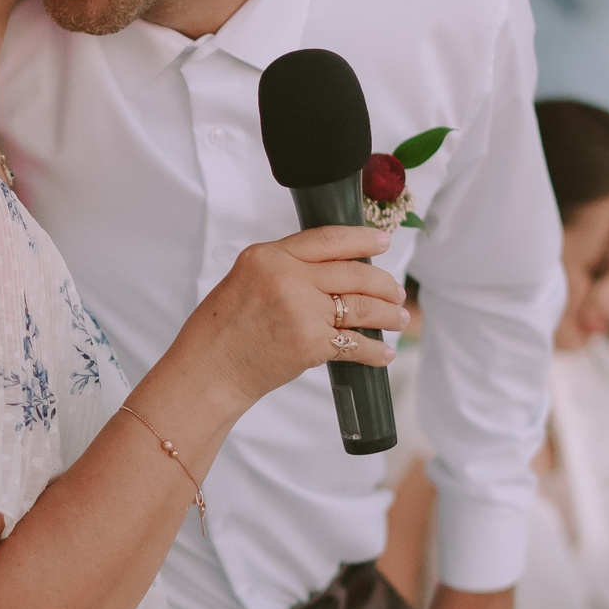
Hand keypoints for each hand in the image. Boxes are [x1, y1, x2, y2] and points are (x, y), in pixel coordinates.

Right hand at [167, 226, 404, 408]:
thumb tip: (331, 271)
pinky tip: (384, 353)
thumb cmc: (221, 330)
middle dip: (383, 284)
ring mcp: (301, 310)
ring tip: (399, 319)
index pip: (327, 239)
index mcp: (268, 256)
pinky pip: (355, 343)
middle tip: (396, 292)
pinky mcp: (310, 343)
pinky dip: (375, 350)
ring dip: (388, 314)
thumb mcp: (245, 279)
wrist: (209, 370)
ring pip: (362, 306)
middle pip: (354, 272)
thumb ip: (284, 268)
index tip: (383, 241)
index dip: (362, 238)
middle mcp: (287, 277)